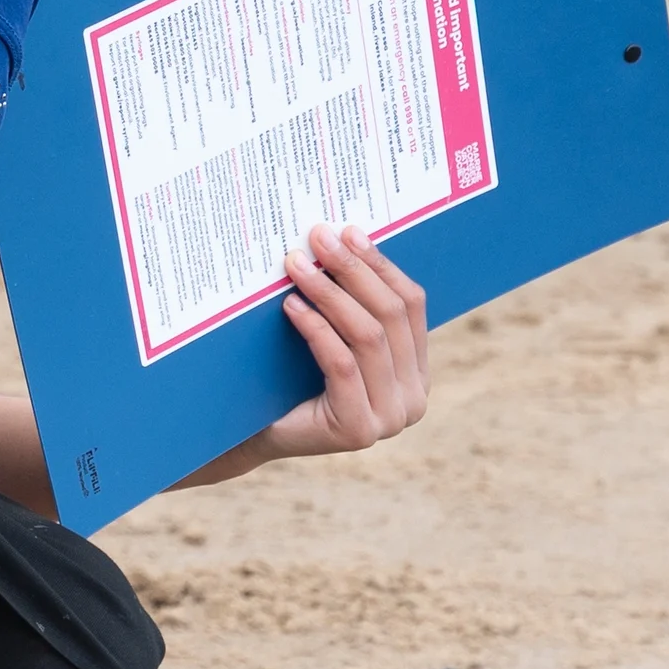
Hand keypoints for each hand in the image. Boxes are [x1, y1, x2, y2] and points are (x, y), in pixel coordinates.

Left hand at [260, 223, 429, 458]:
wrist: (252, 436)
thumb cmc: (290, 379)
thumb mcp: (331, 337)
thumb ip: (351, 304)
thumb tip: (343, 237)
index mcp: (416, 372)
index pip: (411, 306)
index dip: (381, 265)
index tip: (348, 232)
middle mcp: (413, 399)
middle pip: (389, 316)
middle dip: (353, 271)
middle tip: (318, 239)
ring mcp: (390, 419)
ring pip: (366, 337)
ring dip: (330, 293)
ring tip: (297, 266)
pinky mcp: (359, 430)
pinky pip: (341, 364)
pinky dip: (316, 329)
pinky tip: (292, 306)